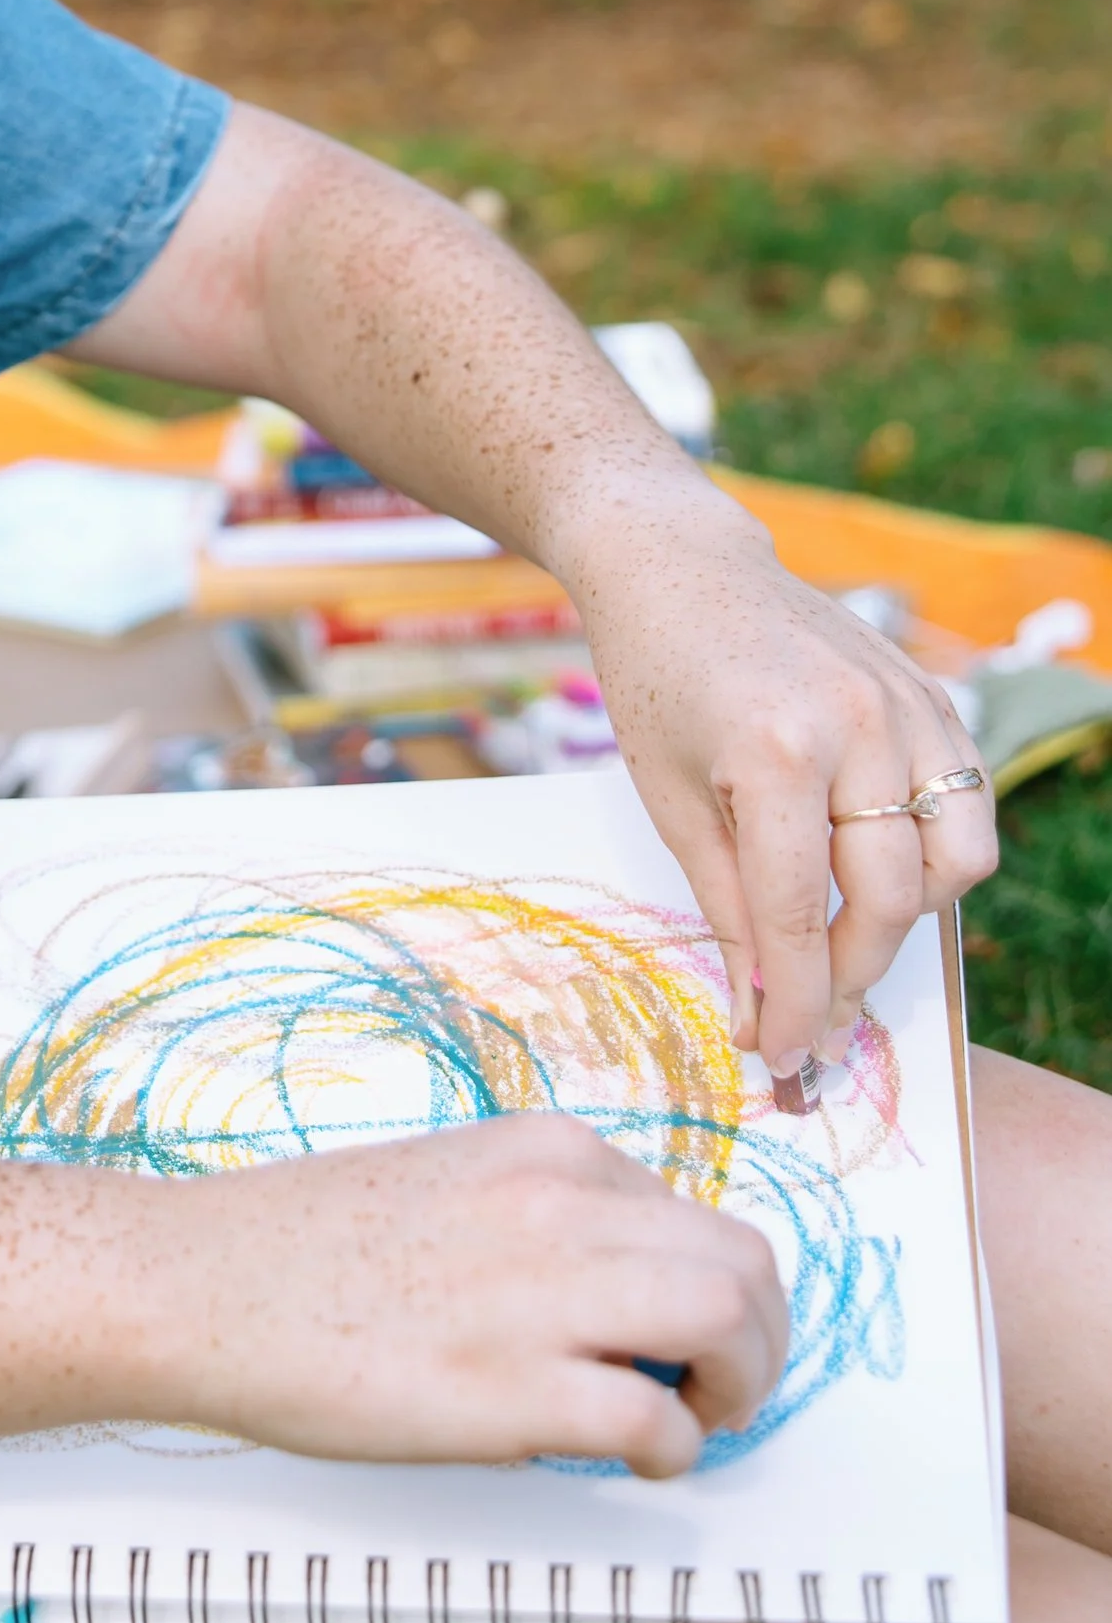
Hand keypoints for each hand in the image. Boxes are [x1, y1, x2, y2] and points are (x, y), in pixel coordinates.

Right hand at [152, 1112, 784, 1480]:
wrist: (206, 1282)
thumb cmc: (310, 1245)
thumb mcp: (454, 1183)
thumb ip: (547, 1217)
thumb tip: (629, 1291)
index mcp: (546, 1150)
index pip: (699, 1214)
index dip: (714, 1288)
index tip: (684, 1338)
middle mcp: (561, 1204)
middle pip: (745, 1264)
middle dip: (763, 1341)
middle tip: (725, 1390)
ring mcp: (542, 1294)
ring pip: (731, 1321)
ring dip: (741, 1387)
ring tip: (693, 1418)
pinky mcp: (515, 1390)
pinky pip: (660, 1422)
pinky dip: (672, 1450)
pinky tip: (631, 1456)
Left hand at [565, 493, 995, 1076]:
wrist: (679, 565)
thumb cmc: (656, 679)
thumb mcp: (671, 801)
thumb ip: (728, 910)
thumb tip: (758, 1016)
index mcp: (776, 752)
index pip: (801, 915)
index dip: (793, 1002)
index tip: (783, 1057)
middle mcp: (859, 726)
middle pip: (887, 901)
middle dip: (848, 975)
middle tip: (809, 1014)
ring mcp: (906, 706)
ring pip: (954, 864)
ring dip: (904, 920)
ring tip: (838, 930)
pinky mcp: (932, 696)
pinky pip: (966, 806)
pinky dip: (933, 856)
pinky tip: (873, 864)